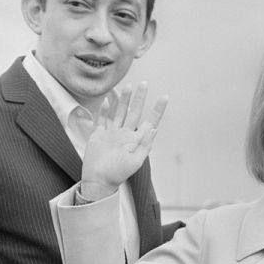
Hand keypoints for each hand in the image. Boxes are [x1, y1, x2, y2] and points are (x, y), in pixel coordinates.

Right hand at [80, 83, 167, 199]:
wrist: (98, 180)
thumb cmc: (118, 174)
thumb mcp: (136, 161)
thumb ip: (145, 145)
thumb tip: (154, 128)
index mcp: (136, 140)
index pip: (150, 121)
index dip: (158, 109)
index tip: (165, 96)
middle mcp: (125, 134)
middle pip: (134, 112)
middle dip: (139, 98)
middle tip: (144, 83)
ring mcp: (112, 133)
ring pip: (119, 112)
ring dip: (124, 100)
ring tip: (129, 86)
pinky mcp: (99, 135)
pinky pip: (102, 119)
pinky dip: (105, 110)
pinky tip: (109, 100)